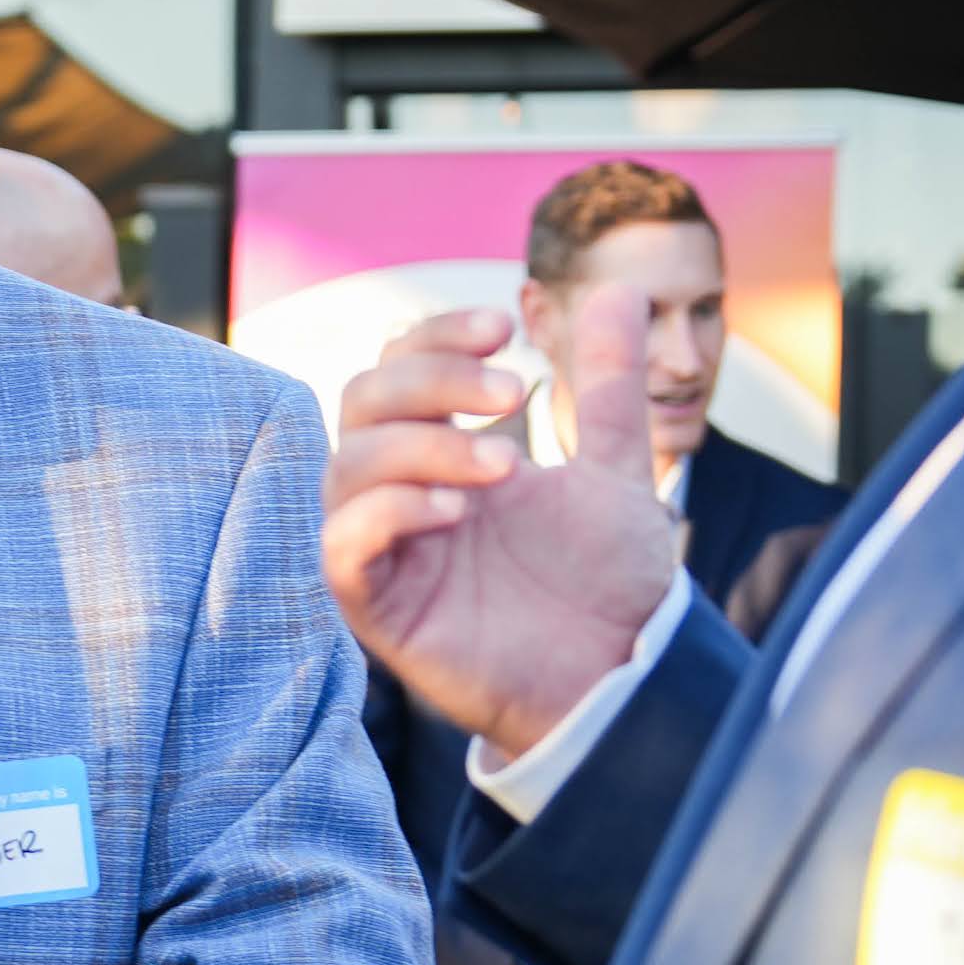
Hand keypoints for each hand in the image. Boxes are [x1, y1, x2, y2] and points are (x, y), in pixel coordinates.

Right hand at [322, 298, 682, 768]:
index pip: (400, 366)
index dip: (436, 336)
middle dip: (431, 379)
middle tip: (511, 390)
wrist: (622, 674)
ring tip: (505, 463)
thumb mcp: (616, 469)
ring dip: (421, 445)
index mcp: (447, 452)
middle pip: (361, 401)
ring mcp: (388, 549)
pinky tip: (455, 511)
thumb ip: (607, 388)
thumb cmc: (606, 583)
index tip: (505, 325)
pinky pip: (342, 548)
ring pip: (347, 468)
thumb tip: (620, 290)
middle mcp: (405, 492)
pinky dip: (388, 514)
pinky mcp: (380, 610)